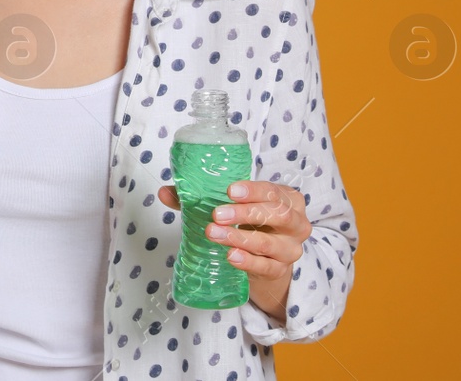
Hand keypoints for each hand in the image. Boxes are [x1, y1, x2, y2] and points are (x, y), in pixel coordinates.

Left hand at [157, 180, 309, 325]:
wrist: (267, 259)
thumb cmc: (250, 222)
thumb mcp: (234, 207)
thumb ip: (199, 199)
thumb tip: (165, 193)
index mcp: (287, 199)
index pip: (273, 191)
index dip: (253, 190)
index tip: (229, 191)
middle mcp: (296, 223)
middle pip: (277, 215)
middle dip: (245, 213)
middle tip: (217, 214)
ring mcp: (289, 249)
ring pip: (269, 243)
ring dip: (240, 238)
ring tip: (214, 234)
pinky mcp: (279, 270)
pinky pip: (265, 266)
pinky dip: (247, 261)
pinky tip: (230, 256)